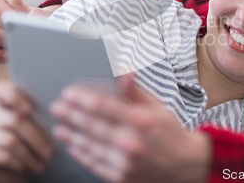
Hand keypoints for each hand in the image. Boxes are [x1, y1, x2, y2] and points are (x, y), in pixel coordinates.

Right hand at [0, 80, 53, 182]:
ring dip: (30, 155)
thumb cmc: (24, 145)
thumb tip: (60, 115)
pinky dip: (19, 163)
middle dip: (37, 137)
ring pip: (11, 141)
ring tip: (42, 166)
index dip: (16, 96)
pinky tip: (26, 169)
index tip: (31, 109)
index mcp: (6, 106)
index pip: (3, 90)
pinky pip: (3, 156)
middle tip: (51, 153)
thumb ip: (39, 119)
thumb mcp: (31, 130)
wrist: (2, 169)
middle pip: (16, 120)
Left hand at [50, 75, 210, 182]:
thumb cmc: (171, 132)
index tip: (69, 93)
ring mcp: (125, 162)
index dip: (82, 98)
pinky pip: (95, 164)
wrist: (186, 165)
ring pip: (90, 146)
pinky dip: (82, 154)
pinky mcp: (121, 176)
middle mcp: (131, 142)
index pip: (103, 106)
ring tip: (59, 127)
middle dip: (70, 115)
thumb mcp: (157, 106)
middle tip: (57, 108)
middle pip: (92, 126)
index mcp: (141, 120)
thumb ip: (135, 91)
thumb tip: (124, 72)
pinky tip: (74, 146)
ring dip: (71, 136)